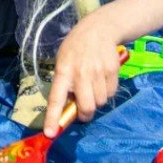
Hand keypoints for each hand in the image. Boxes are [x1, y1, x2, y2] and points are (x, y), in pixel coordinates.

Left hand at [43, 20, 120, 137]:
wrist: (99, 29)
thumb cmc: (76, 48)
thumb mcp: (63, 61)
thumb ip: (64, 83)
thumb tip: (68, 108)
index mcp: (63, 71)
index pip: (56, 98)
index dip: (53, 117)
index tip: (50, 133)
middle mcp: (81, 73)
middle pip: (86, 107)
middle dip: (85, 114)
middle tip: (83, 111)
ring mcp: (98, 72)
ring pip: (100, 102)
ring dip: (97, 101)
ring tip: (93, 86)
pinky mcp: (112, 70)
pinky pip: (111, 93)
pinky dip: (107, 92)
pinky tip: (102, 79)